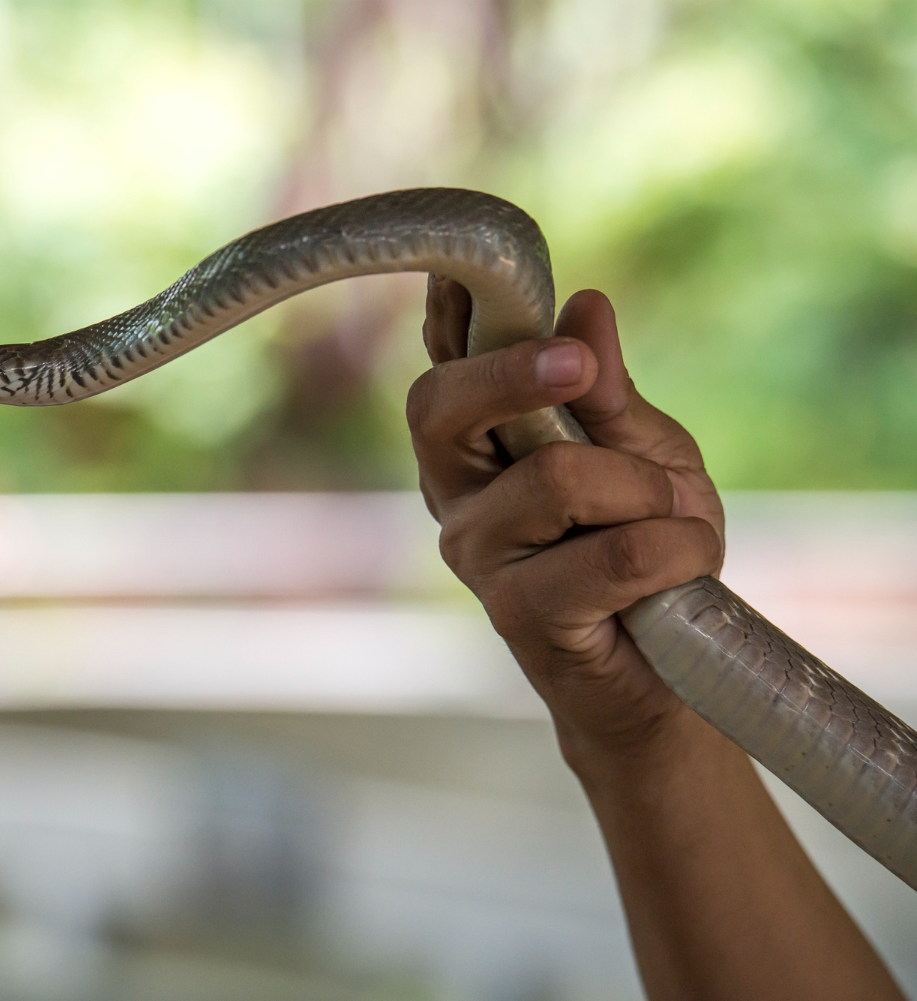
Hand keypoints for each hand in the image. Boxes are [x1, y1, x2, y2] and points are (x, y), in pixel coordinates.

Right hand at [407, 278, 725, 768]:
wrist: (673, 669)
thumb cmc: (650, 551)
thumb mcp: (646, 454)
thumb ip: (609, 391)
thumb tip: (584, 307)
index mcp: (479, 442)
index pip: (443, 361)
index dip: (446, 309)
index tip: (467, 261)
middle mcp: (457, 492)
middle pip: (441, 405)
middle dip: (515, 372)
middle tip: (577, 370)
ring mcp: (478, 553)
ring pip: (557, 478)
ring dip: (648, 495)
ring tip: (674, 524)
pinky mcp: (519, 613)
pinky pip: (614, 553)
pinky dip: (677, 550)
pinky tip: (682, 572)